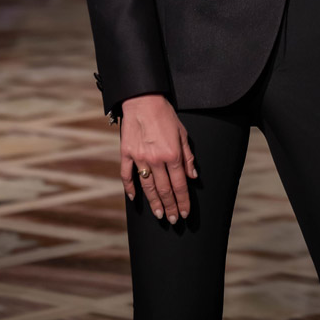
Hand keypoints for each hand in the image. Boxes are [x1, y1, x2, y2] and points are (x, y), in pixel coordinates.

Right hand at [120, 93, 197, 223]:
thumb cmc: (165, 114)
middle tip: (174, 220)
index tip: (185, 212)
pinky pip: (127, 175)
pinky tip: (134, 198)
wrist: (143, 99)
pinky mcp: (126, 153)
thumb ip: (188, 157)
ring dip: (154, 203)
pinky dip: (130, 188)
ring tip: (159, 215)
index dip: (183, 201)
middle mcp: (156, 159)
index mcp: (172, 154)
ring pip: (147, 187)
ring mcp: (139, 158)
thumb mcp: (182, 133)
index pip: (180, 184)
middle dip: (171, 207)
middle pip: (165, 190)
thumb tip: (193, 177)